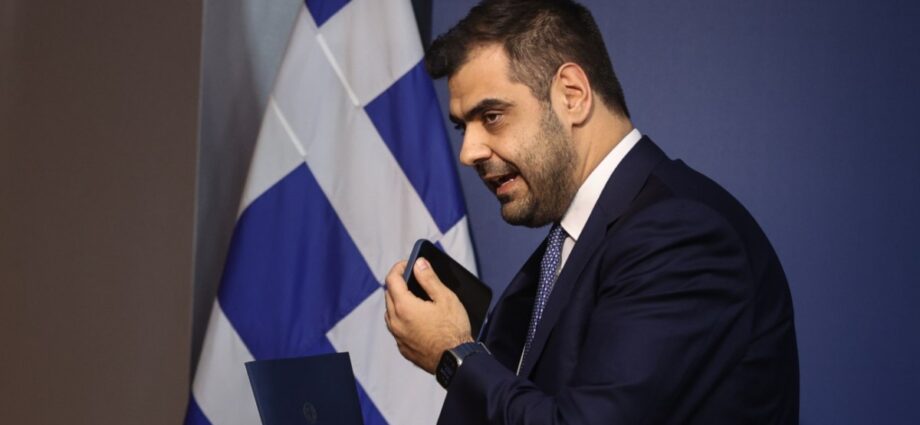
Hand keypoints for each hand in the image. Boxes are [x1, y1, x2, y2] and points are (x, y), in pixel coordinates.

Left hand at [384, 258, 473, 373]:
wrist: (456, 361)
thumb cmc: (453, 330)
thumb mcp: (445, 298)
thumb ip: (429, 279)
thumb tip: (418, 264)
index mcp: (404, 307)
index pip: (392, 280)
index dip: (399, 267)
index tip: (408, 264)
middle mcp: (396, 322)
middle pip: (389, 295)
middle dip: (399, 283)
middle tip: (413, 278)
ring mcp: (398, 337)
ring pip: (391, 313)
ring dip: (398, 302)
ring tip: (415, 297)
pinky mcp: (403, 348)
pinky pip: (397, 328)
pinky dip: (402, 319)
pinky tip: (417, 318)